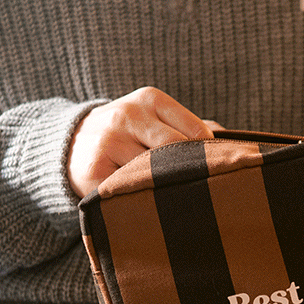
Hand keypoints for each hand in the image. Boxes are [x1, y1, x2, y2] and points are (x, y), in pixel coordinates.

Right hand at [68, 87, 218, 198]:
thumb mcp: (154, 118)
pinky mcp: (93, 172)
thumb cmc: (128, 134)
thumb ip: (189, 128)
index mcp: (150, 99)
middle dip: (189, 173)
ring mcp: (108, 143)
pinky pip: (127, 192)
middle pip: (176, 151)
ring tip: (176, 201)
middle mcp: (127, 116)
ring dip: (166, 190)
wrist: (69, 144)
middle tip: (202, 193)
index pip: (195, 130)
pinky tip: (147, 205)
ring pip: (153, 174)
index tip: (213, 171)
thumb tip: (234, 142)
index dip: (207, 155)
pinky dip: (140, 201)